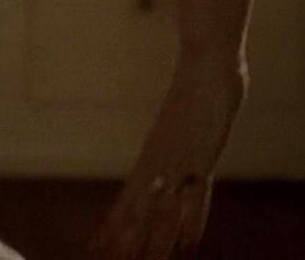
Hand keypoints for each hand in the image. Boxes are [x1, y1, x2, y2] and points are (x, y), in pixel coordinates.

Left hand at [87, 58, 246, 258]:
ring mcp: (183, 158)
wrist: (207, 64)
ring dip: (156, 235)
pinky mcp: (205, 154)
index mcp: (152, 154)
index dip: (114, 222)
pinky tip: (190, 240)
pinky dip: (195, 216)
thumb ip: (170, 144)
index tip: (97, 244)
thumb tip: (162, 161)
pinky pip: (200, 191)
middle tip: (109, 258)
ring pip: (166, 204)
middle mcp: (162, 161)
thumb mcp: (177, 124)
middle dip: (127, 236)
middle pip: (141, 207)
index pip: (127, 196)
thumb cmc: (195, 90)